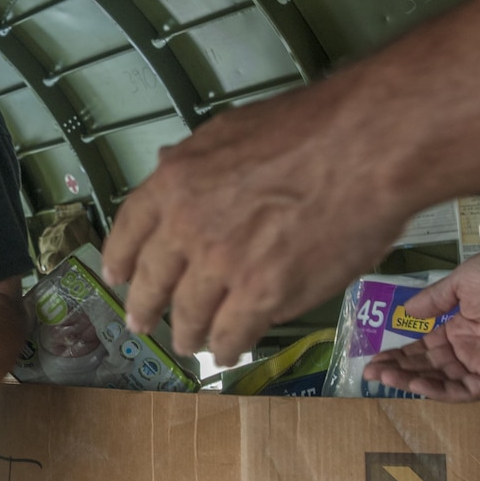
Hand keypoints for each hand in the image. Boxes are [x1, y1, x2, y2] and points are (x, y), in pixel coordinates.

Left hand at [101, 81, 409, 365]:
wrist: (363, 150)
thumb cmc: (304, 128)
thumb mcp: (228, 130)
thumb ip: (193, 161)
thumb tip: (166, 166)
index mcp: (173, 183)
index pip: (129, 229)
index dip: (119, 258)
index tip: (116, 277)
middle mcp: (187, 227)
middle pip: (153, 280)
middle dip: (144, 307)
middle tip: (141, 324)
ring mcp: (223, 265)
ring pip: (191, 314)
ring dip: (187, 334)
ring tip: (188, 345)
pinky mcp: (264, 295)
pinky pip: (233, 332)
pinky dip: (227, 347)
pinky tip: (227, 352)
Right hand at [362, 244, 479, 401]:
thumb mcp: (460, 282)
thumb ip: (433, 300)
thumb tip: (406, 312)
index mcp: (460, 325)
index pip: (424, 347)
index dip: (399, 353)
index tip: (373, 357)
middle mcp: (469, 347)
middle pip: (427, 366)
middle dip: (398, 369)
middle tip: (369, 371)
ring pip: (442, 380)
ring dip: (411, 381)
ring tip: (384, 376)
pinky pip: (466, 389)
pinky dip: (440, 390)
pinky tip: (414, 384)